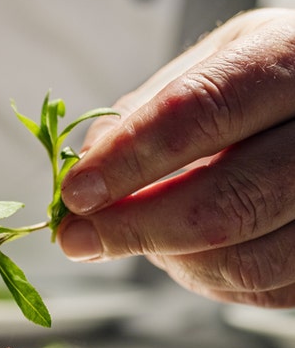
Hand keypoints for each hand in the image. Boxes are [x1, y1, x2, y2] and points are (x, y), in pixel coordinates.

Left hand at [57, 8, 294, 307]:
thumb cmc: (271, 80)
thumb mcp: (216, 61)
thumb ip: (149, 109)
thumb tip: (86, 166)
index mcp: (292, 59)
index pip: (201, 112)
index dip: (129, 160)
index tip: (75, 193)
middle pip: (227, 201)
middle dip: (134, 228)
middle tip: (76, 239)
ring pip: (246, 259)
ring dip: (167, 260)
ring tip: (128, 239)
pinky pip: (263, 288)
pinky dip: (204, 279)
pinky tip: (179, 253)